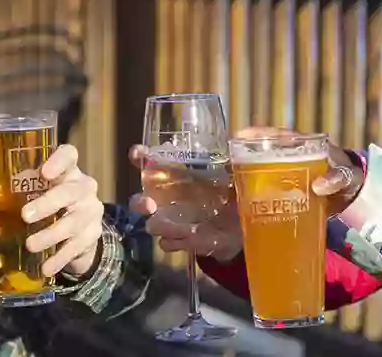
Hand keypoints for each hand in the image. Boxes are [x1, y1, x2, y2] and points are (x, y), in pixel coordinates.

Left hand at [22, 144, 107, 278]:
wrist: (79, 230)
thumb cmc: (48, 202)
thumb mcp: (34, 192)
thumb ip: (10, 191)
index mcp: (67, 171)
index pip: (69, 155)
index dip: (59, 161)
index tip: (44, 173)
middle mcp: (83, 187)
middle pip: (71, 191)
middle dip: (48, 203)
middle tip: (25, 215)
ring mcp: (91, 211)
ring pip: (73, 222)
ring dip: (50, 234)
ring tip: (30, 245)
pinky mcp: (92, 235)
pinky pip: (76, 247)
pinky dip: (59, 258)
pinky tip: (46, 268)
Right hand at [128, 144, 243, 258]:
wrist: (244, 223)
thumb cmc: (233, 189)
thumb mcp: (235, 169)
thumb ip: (234, 155)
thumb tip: (239, 138)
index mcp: (178, 174)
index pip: (150, 162)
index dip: (139, 157)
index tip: (137, 154)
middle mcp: (169, 198)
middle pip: (139, 201)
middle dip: (140, 203)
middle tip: (150, 204)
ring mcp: (174, 221)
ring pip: (153, 225)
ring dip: (162, 226)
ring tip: (183, 226)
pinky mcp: (184, 241)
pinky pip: (169, 243)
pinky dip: (178, 241)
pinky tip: (192, 235)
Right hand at [233, 126, 363, 214]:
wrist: (352, 194)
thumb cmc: (348, 176)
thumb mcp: (346, 175)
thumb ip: (336, 178)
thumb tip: (318, 187)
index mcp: (301, 144)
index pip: (274, 134)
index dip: (255, 134)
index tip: (238, 137)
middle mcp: (288, 155)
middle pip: (259, 151)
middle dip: (240, 154)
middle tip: (223, 163)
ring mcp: (284, 173)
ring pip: (258, 168)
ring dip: (242, 173)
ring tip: (225, 182)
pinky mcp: (283, 190)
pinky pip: (264, 188)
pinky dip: (252, 192)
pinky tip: (240, 201)